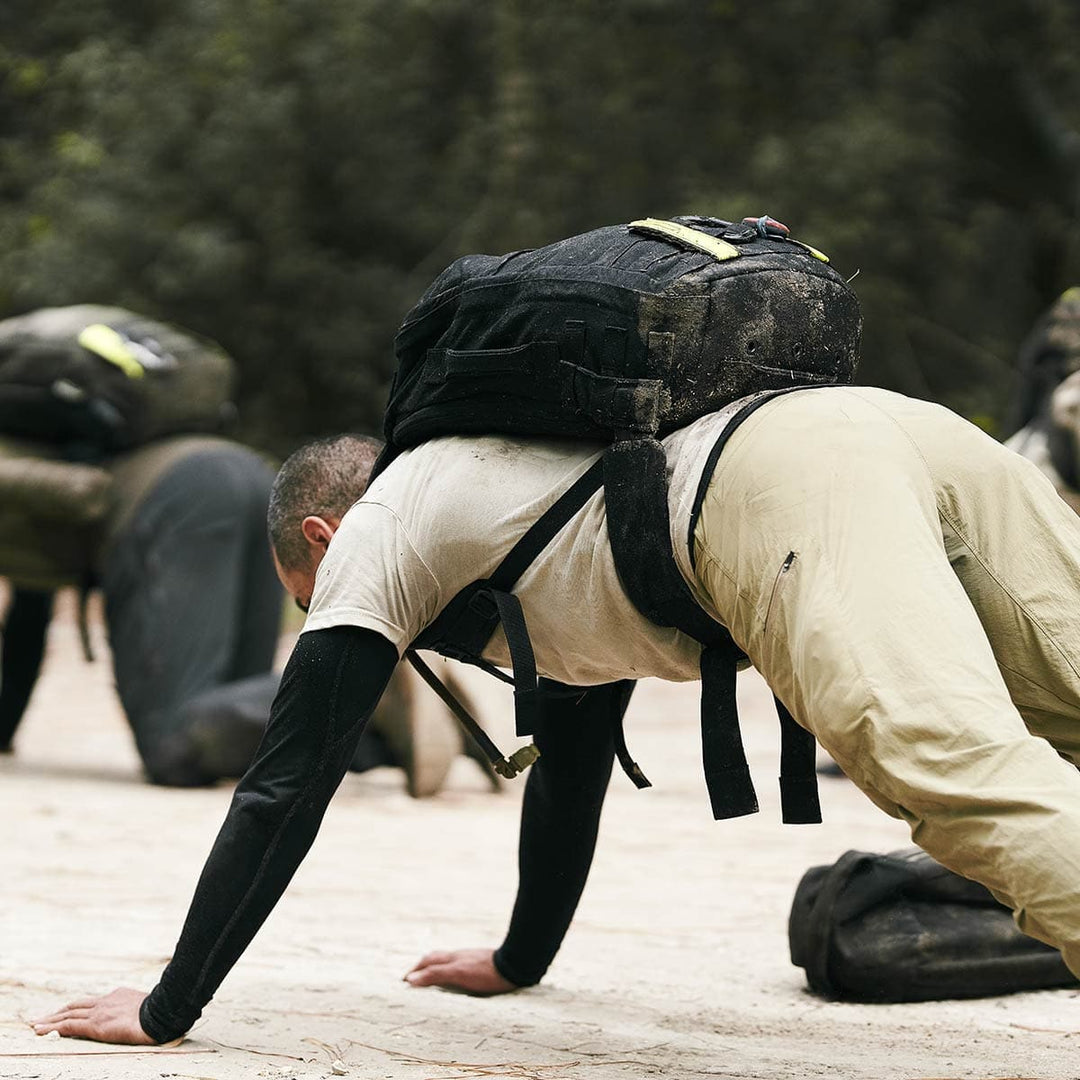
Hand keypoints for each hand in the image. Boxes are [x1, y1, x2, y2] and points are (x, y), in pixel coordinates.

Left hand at [31, 987, 156, 1043]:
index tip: (66, 1012)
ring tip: (35, 1025)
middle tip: (41, 1018)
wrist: (161, 1014)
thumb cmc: (161, 1013)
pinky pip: (70, 1025)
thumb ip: (138, 1008)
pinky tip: (42, 1031)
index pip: (91, 1003)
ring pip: (68, 1014)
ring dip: (50, 1020)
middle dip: (58, 1012)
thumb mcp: (149, 1006)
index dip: (76, 1008)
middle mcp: (106, 1001)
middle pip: (75, 1006)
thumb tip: (142, 1016)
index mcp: (118, 996)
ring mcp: (100, 1012)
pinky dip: (53, 1028)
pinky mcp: (96, 1025)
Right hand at [404, 948, 517, 995]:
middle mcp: (458, 956)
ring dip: (435, 969)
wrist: (514, 965)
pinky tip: (454, 980)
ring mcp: (469, 960)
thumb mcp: (457, 974)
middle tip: (412, 978)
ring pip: (447, 962)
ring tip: (429, 979)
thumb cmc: (485, 972)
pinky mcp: (479, 965)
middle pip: (435, 958)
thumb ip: (435, 975)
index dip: (414, 970)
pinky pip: (458, 967)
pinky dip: (448, 973)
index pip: (427, 961)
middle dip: (422, 967)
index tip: (404, 980)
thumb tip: (410, 978)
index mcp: (451, 958)